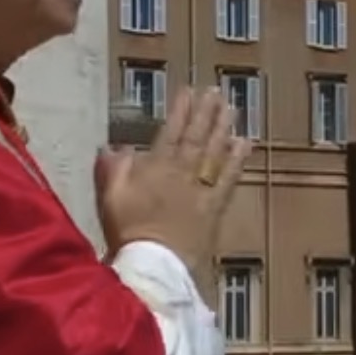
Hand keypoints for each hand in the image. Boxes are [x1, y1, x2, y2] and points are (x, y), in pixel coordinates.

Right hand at [94, 87, 250, 275]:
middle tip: (216, 91)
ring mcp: (200, 189)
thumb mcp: (111, 198)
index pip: (169, 131)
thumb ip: (113, 169)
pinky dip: (237, 161)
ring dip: (222, 128)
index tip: (189, 90)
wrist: (156, 264)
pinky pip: (229, 179)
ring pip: (214, 152)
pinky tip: (244, 144)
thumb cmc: (128, 232)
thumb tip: (113, 146)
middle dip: (206, 112)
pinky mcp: (214, 207)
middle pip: (196, 137)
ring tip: (231, 108)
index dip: (180, 110)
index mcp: (155, 168)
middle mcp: (181, 172)